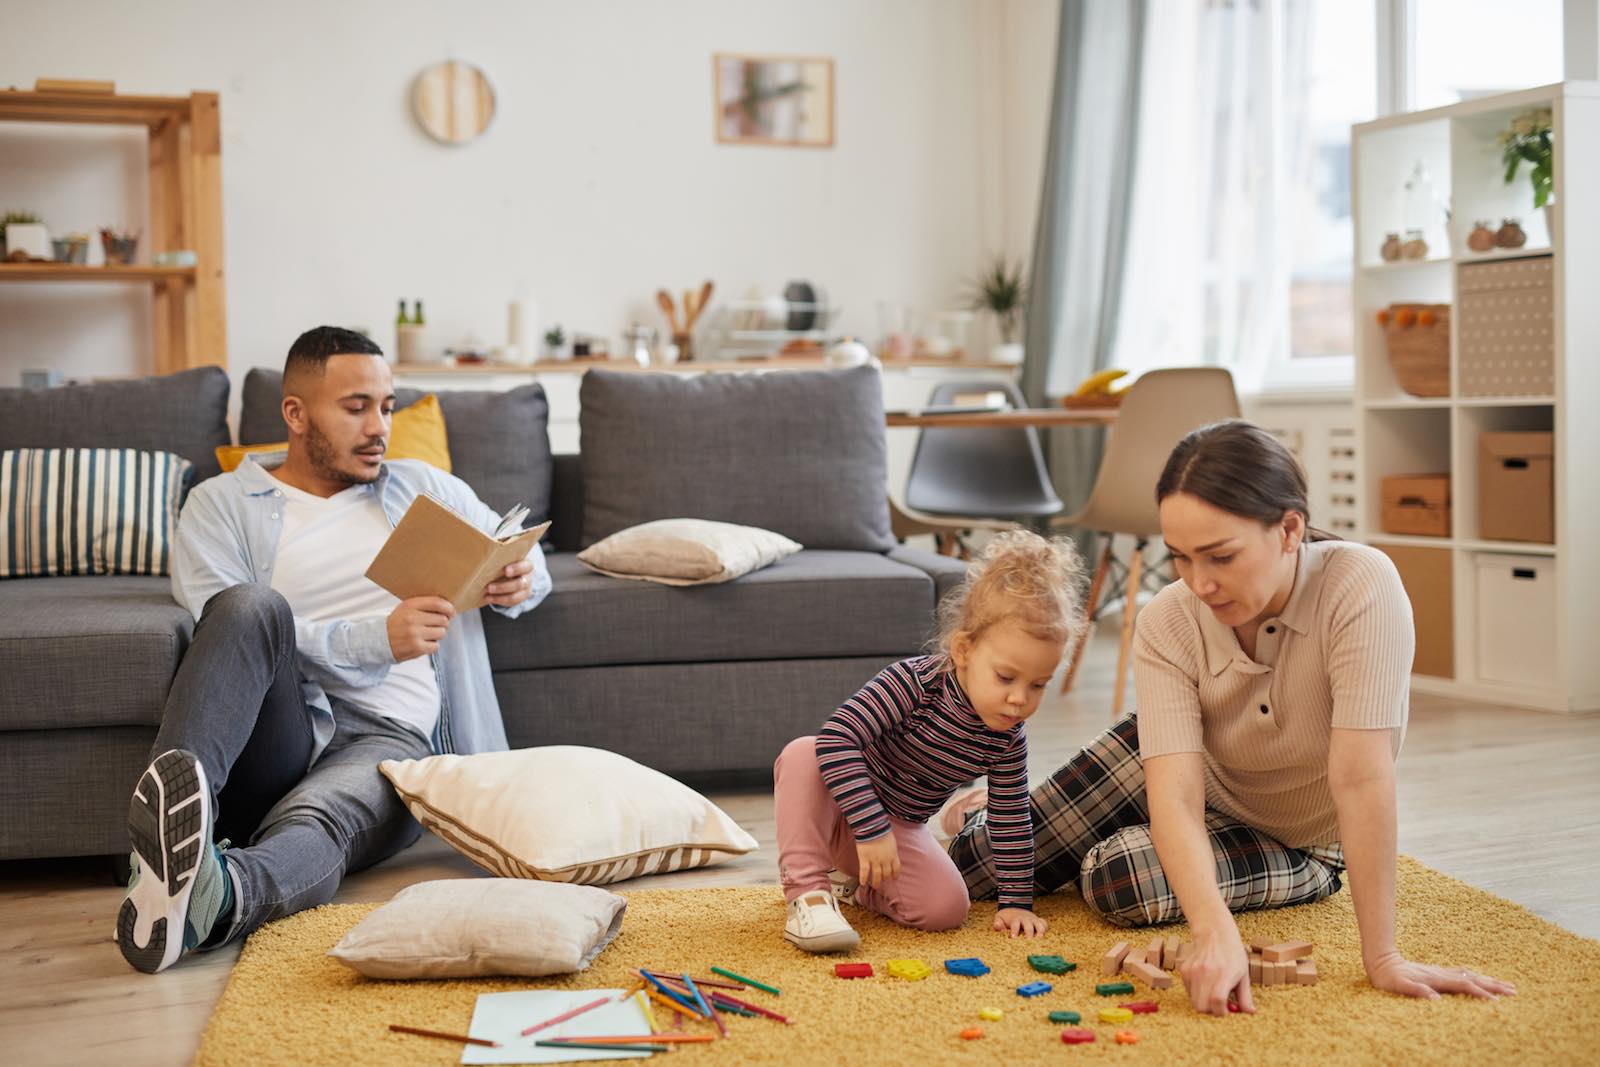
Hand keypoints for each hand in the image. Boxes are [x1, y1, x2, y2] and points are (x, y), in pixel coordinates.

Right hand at [387, 596, 454, 659]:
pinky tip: (422, 643)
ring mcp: (414, 634)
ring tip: (427, 634)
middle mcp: (412, 618)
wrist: (379, 641)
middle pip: (443, 619)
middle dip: (443, 623)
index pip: (437, 603)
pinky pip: (436, 646)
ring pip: (441, 633)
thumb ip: (424, 605)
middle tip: (435, 625)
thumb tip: (449, 608)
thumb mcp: (406, 608)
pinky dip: (432, 646)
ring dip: (437, 635)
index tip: (451, 612)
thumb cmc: (398, 623)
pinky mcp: (416, 647)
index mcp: (410, 605)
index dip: (448, 607)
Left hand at [483, 559, 534, 606]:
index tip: (505, 570)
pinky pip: (511, 603)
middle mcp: (528, 577)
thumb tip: (478, 550)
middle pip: (520, 583)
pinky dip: (499, 601)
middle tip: (489, 586)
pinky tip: (489, 598)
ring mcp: (525, 589)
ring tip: (487, 594)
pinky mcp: (520, 598)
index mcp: (526, 564)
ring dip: (501, 596)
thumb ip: (499, 554)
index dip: (517, 568)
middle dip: (504, 586)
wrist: (513, 572)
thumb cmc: (505, 561)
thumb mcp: (505, 556)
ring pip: (516, 596)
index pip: (526, 566)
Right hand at [855, 834, 900, 888]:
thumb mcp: (892, 841)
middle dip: (885, 879)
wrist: (872, 826)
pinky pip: (864, 871)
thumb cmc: (882, 830)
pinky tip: (862, 883)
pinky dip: (863, 878)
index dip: (895, 875)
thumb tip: (891, 854)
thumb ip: (892, 850)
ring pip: (877, 875)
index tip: (893, 878)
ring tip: (875, 886)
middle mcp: (885, 860)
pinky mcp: (865, 859)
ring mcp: (875, 860)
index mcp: (893, 855)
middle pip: (887, 874)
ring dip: (876, 882)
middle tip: (883, 882)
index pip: (896, 869)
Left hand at [993, 908, 1047, 937]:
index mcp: (1016, 919)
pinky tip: (1047, 937)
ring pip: (1039, 924)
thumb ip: (998, 923)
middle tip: (1028, 942)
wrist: (1015, 910)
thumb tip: (997, 926)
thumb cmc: (1007, 919)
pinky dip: (1046, 929)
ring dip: (1040, 931)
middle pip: (1029, 926)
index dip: (1015, 931)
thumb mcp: (1000, 919)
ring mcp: (1034, 921)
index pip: (1015, 924)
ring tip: (1040, 939)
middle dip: (1029, 933)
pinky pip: (1045, 924)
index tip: (1014, 938)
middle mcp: (1026, 919)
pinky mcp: (1040, 923)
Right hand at [1178, 928, 1254, 1015]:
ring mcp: (1192, 971)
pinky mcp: (1184, 970)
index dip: (1222, 1012)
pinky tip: (1205, 984)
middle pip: (1201, 1007)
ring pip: (1193, 1001)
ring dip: (1204, 1003)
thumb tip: (1249, 1013)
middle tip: (1220, 1005)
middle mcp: (1205, 973)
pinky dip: (1197, 993)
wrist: (1214, 933)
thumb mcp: (1244, 974)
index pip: (1217, 1002)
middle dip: (1211, 1011)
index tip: (1227, 1012)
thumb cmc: (1232, 953)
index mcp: (1223, 974)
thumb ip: (1246, 996)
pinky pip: (1189, 991)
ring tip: (1213, 993)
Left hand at [1366, 951, 1515, 999]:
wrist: (1381, 960)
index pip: (1463, 986)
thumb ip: (1416, 991)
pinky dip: (1476, 977)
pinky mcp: (1438, 972)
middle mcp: (1441, 974)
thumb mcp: (1398, 986)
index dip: (1480, 994)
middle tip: (1514, 992)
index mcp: (1436, 979)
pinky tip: (1481, 978)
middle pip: (1472, 979)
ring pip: (1470, 975)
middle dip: (1493, 985)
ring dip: (1488, 980)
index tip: (1496, 1002)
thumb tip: (1435, 999)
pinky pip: (1463, 974)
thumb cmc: (1388, 978)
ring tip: (1507, 985)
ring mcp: (1441, 972)